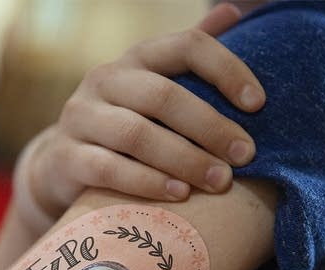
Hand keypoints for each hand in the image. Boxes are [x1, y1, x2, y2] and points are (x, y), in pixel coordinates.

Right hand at [14, 3, 265, 232]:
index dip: (226, 70)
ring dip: (184, 160)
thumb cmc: (126, 121)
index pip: (187, 46)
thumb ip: (190, 55)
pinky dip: (147, 183)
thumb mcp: (155, 85)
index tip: (258, 104)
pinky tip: (179, 195)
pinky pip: (109, 169)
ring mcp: (81, 117)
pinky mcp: (66, 156)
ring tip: (220, 181)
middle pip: (163, 96)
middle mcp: (105, 79)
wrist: (65, 160)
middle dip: (210, 127)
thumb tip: (231, 9)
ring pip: (136, 135)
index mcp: (136, 58)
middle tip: (245, 156)